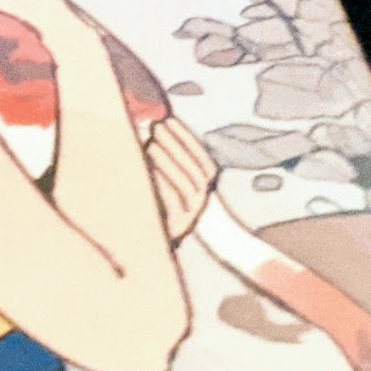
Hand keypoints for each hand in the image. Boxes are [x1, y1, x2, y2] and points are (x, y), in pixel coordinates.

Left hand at [141, 111, 217, 242]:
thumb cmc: (200, 219)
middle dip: (171, 143)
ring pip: (181, 180)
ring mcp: (197, 212)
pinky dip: (161, 183)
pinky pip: (171, 200)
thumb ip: (185, 174)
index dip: (184, 137)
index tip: (168, 120)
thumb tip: (160, 143)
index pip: (198, 155)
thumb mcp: (198, 194)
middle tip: (153, 125)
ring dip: (166, 159)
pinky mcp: (184, 225)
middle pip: (188, 164)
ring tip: (150, 142)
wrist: (222, 251)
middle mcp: (206, 196)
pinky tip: (149, 170)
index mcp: (210, 185)